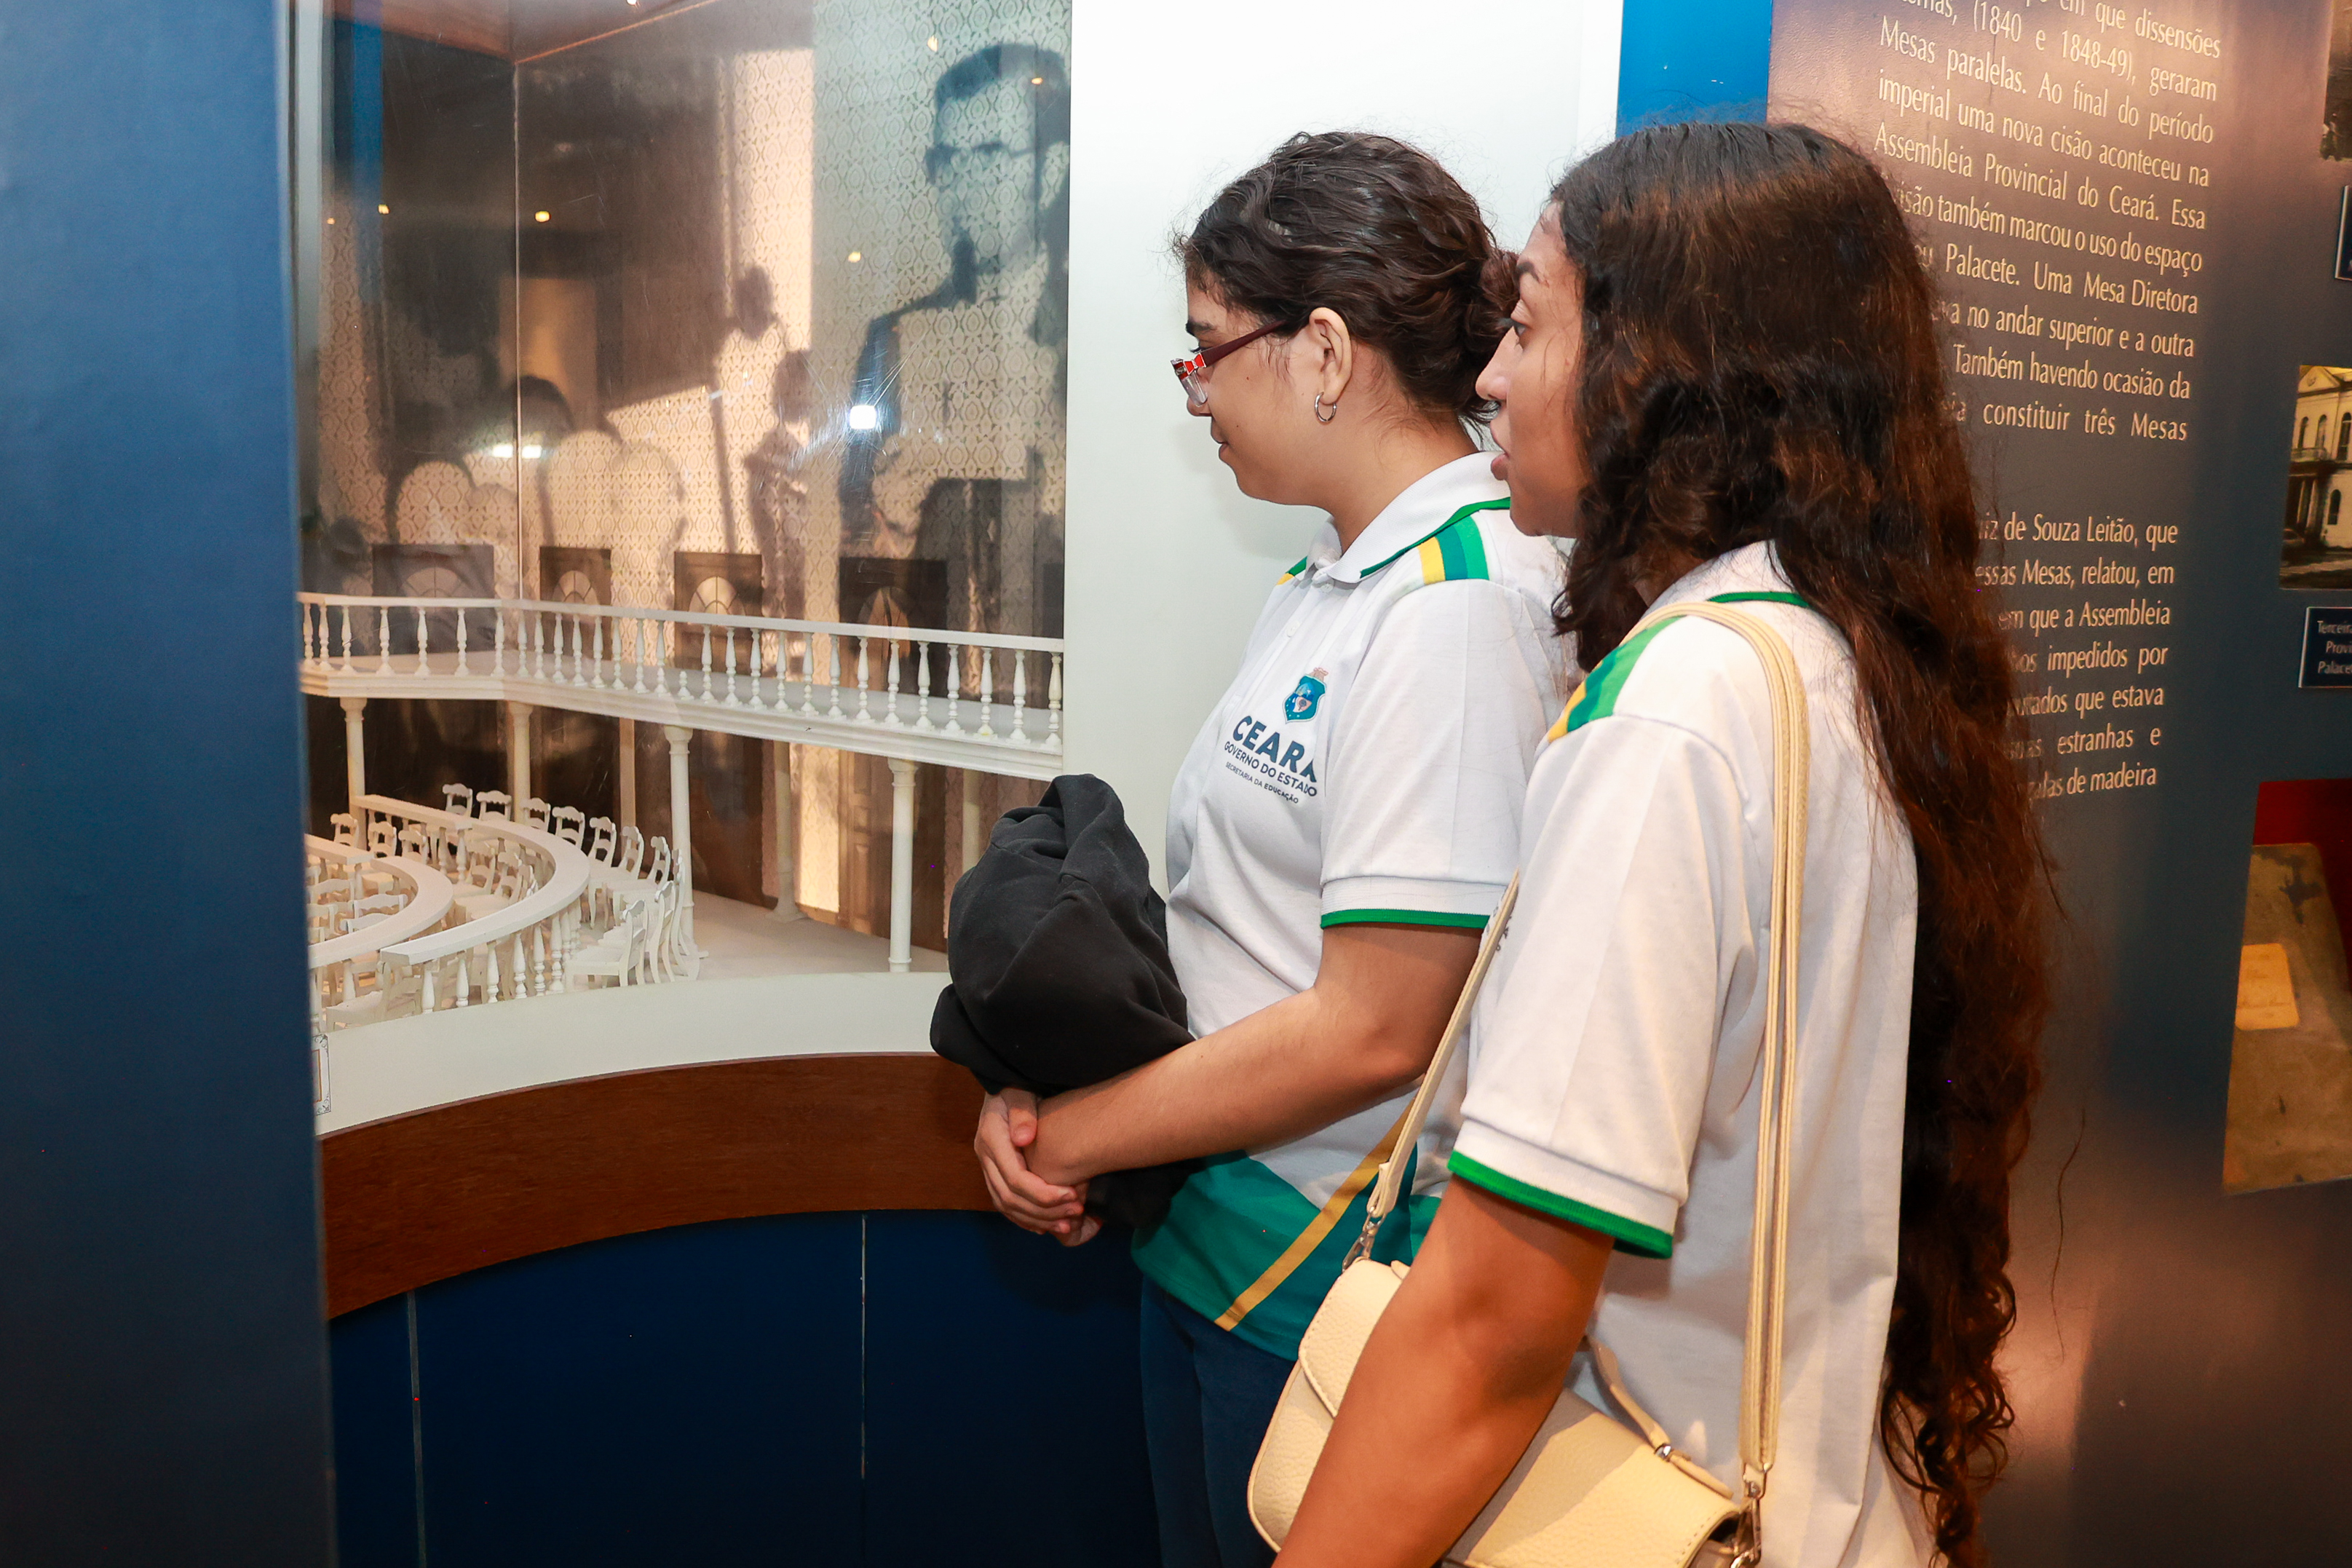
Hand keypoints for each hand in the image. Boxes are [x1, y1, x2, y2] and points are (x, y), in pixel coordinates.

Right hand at [975, 1089, 1099, 1245]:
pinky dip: (1024, 1218)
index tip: (1073, 1196)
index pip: (1015, 1179)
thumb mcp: (1020, 1092)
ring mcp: (987, 1166)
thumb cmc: (1017, 1086)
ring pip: (1006, 1206)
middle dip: (1045, 1210)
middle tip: (1076, 1213)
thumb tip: (1024, 1138)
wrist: (1005, 1086)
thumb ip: (1022, 1112)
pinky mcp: (993, 1172)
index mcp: (991, 1139)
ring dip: (1037, 1219)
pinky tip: (1045, 1226)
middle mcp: (984, 1156)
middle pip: (1010, 1198)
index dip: (1044, 1193)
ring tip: (1067, 1224)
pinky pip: (1004, 1204)